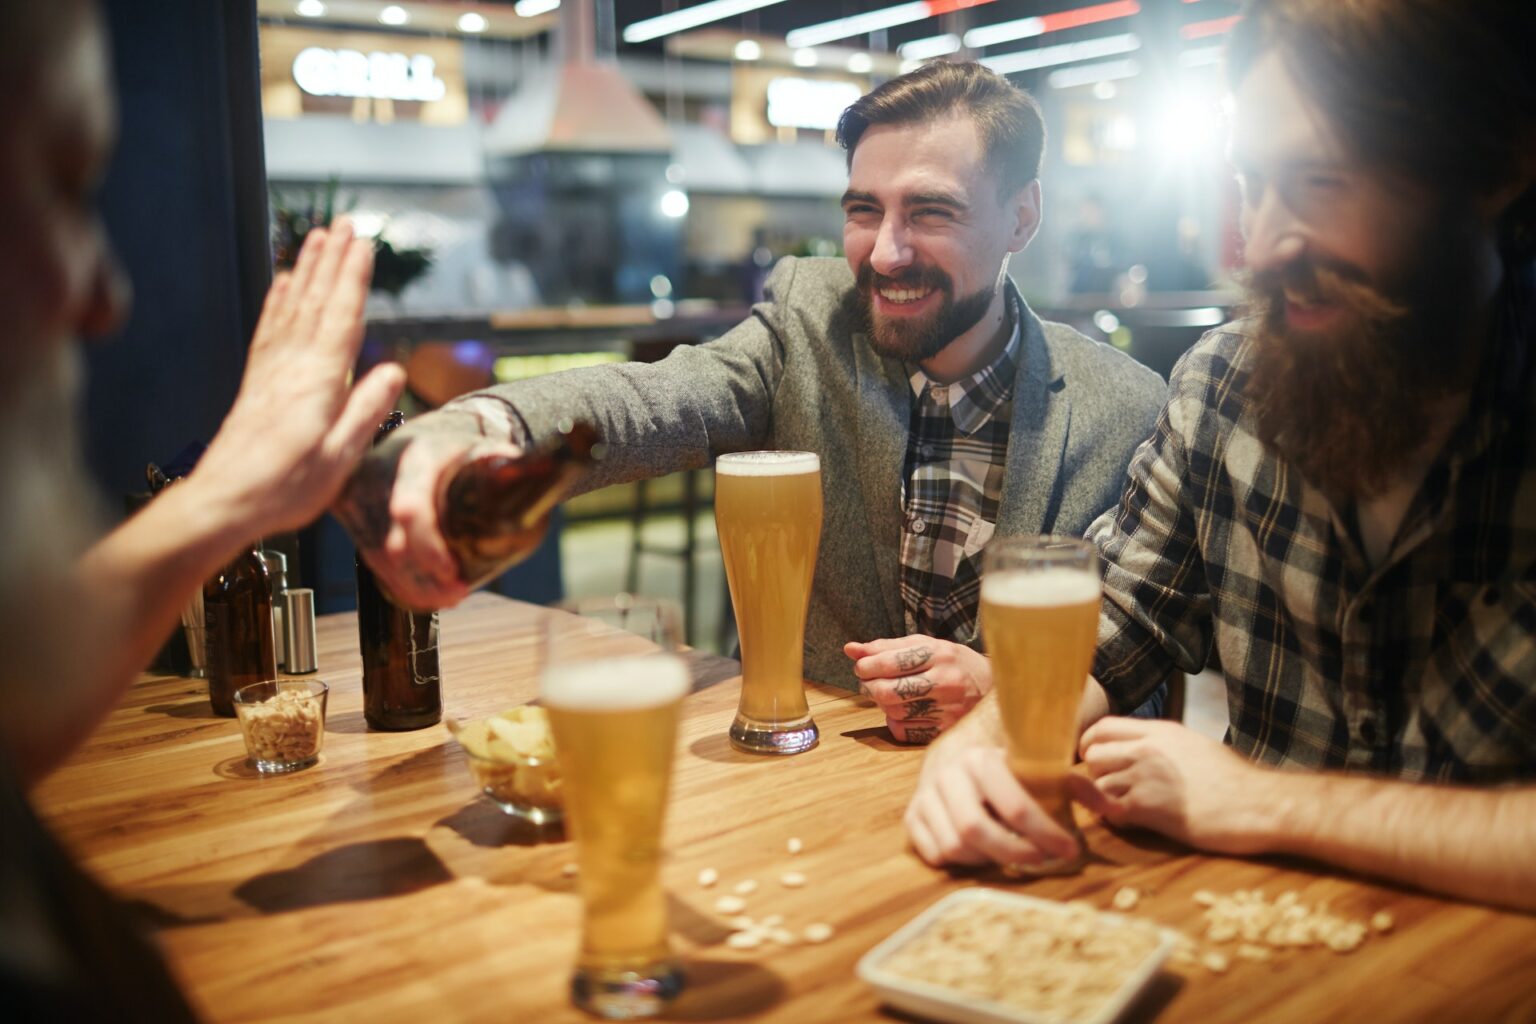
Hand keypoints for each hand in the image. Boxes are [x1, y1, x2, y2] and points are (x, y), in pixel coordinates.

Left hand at [191, 219, 404, 534]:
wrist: (223, 501)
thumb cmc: (284, 487)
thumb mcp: (339, 458)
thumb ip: (366, 412)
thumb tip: (395, 372)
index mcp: (318, 382)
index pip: (342, 318)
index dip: (354, 279)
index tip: (363, 244)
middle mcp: (292, 367)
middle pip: (316, 302)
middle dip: (332, 260)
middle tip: (344, 223)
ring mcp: (270, 371)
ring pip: (293, 307)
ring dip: (307, 270)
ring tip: (317, 238)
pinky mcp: (256, 382)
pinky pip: (270, 328)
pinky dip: (279, 300)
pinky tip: (284, 284)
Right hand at [333, 411, 522, 611]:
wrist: (419, 435)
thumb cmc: (458, 445)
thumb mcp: (483, 446)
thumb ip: (509, 467)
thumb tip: (543, 478)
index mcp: (413, 457)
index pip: (410, 509)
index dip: (428, 547)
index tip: (452, 572)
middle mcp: (378, 475)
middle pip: (391, 544)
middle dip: (425, 578)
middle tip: (458, 593)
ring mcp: (358, 496)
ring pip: (379, 557)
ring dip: (414, 586)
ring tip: (450, 596)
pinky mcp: (350, 514)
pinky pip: (370, 557)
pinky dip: (397, 581)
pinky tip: (424, 595)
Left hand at [844, 636, 989, 742]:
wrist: (994, 687)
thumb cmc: (954, 663)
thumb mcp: (926, 646)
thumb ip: (887, 647)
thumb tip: (850, 649)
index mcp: (939, 655)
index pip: (889, 662)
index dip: (866, 665)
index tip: (861, 666)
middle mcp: (945, 682)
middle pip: (888, 691)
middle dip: (869, 686)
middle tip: (867, 682)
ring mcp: (947, 709)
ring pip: (893, 712)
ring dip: (881, 704)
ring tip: (887, 694)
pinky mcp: (946, 730)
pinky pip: (904, 731)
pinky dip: (895, 721)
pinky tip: (903, 711)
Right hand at [904, 729, 1080, 867]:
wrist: (956, 759)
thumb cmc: (1008, 773)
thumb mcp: (1042, 772)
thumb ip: (1079, 787)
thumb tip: (1114, 809)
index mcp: (980, 759)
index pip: (1014, 806)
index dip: (1045, 833)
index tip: (1070, 850)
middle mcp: (947, 775)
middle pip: (977, 830)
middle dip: (1014, 853)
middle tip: (1041, 861)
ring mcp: (925, 797)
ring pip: (954, 846)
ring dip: (986, 858)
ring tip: (1010, 854)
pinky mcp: (912, 818)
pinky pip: (935, 853)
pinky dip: (961, 861)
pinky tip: (982, 854)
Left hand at [1077, 717, 1276, 854]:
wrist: (1261, 805)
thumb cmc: (1237, 781)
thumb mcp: (1196, 747)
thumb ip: (1163, 745)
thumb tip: (1140, 751)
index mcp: (1161, 731)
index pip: (1104, 727)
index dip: (1091, 743)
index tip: (1093, 758)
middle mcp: (1148, 748)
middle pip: (1094, 754)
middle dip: (1096, 773)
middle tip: (1113, 788)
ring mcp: (1146, 776)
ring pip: (1098, 784)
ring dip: (1106, 798)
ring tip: (1127, 808)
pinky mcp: (1149, 806)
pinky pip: (1109, 809)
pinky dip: (1113, 817)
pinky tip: (1133, 821)